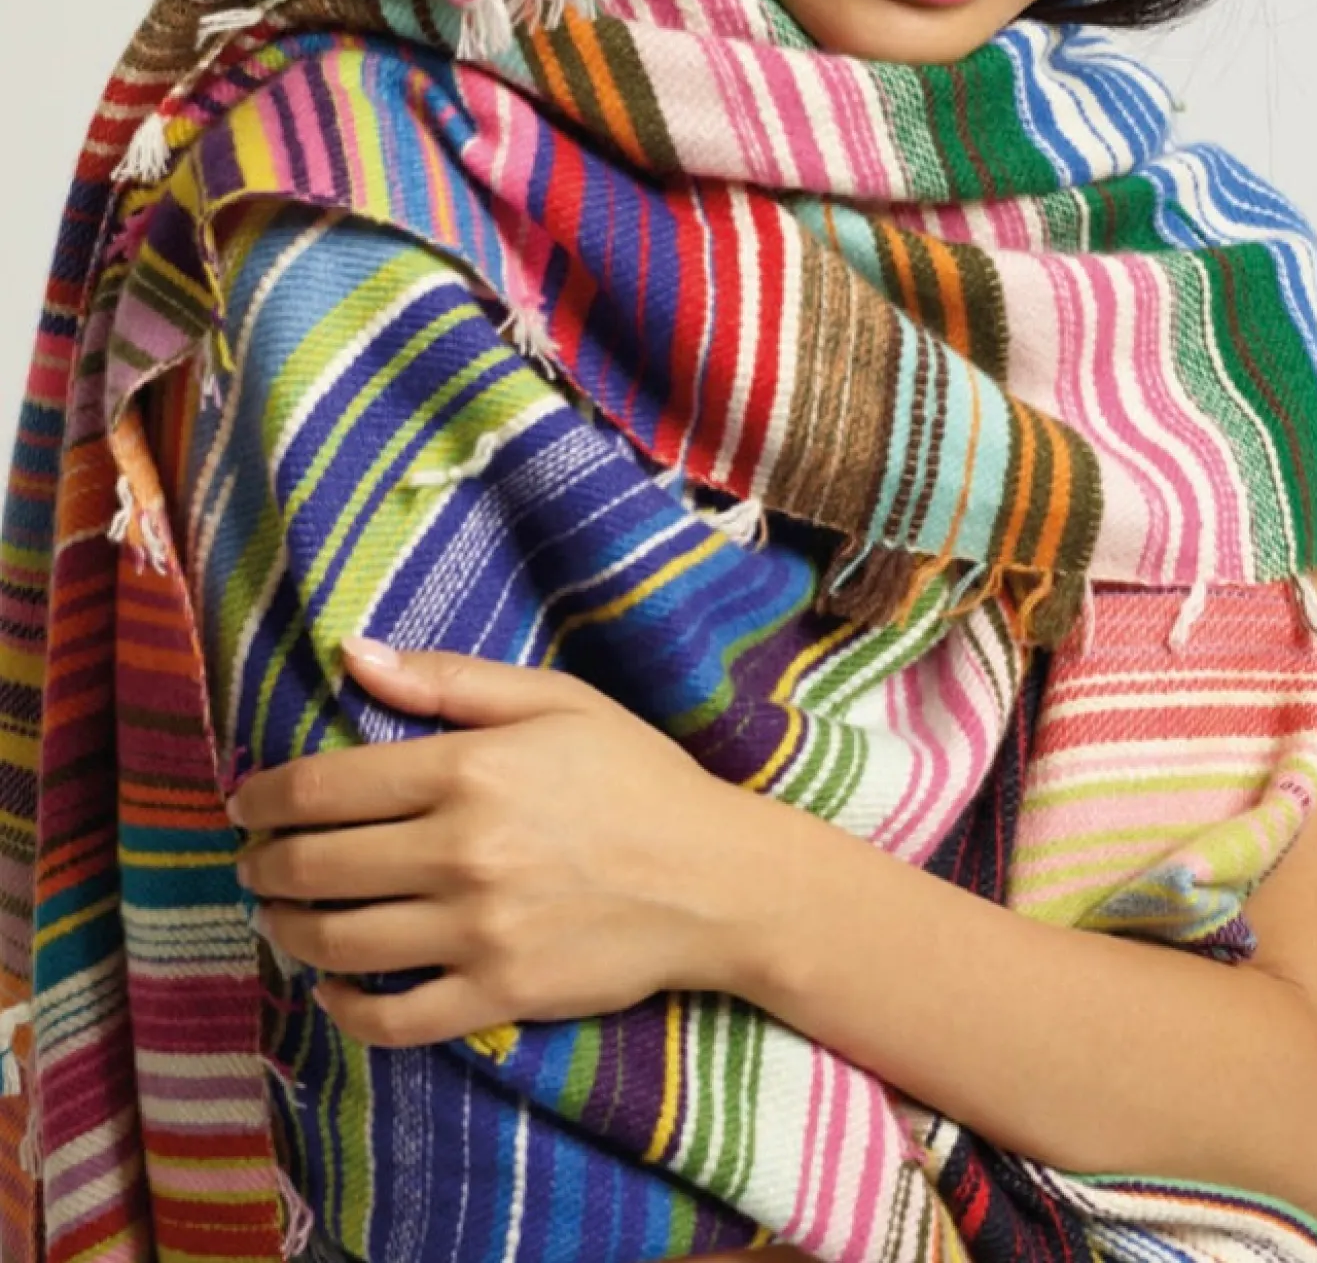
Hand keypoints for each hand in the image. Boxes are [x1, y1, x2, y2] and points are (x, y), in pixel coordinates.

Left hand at [228, 639, 759, 1046]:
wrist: (716, 878)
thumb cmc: (636, 776)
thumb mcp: (553, 701)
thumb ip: (447, 681)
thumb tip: (351, 654)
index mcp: (470, 770)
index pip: (326, 788)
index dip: (265, 798)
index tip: (245, 804)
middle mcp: (462, 852)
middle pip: (318, 866)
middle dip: (265, 865)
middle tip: (253, 862)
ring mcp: (478, 932)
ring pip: (340, 943)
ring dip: (289, 929)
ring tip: (280, 916)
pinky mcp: (499, 995)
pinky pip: (395, 1018)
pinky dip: (346, 1010)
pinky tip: (334, 990)